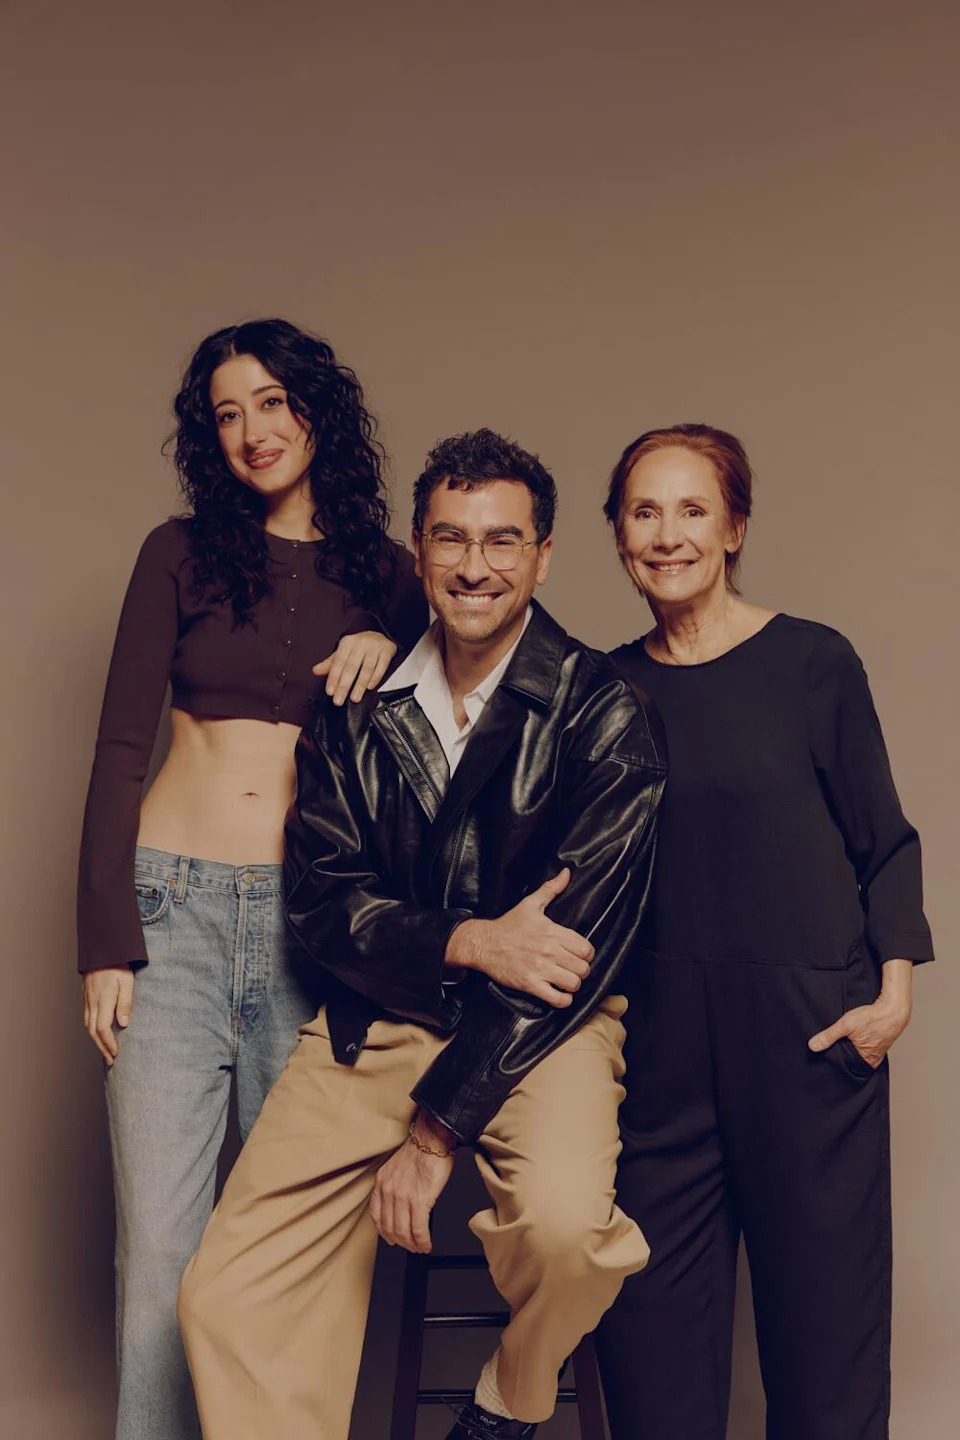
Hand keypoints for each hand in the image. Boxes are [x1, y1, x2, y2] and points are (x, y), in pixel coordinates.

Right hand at [82, 966, 134, 1064]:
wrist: (102, 949)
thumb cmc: (118, 963)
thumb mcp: (127, 981)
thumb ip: (125, 1002)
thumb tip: (123, 1025)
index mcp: (103, 999)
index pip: (102, 1028)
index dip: (109, 1043)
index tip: (116, 1054)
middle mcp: (93, 1002)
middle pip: (93, 1031)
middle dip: (102, 1048)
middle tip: (111, 1060)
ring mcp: (87, 1000)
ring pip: (88, 1026)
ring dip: (96, 1041)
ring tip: (105, 1052)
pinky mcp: (86, 997)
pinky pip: (87, 1018)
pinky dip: (92, 1030)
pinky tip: (98, 1034)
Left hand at [312, 631, 396, 705]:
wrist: (380, 635)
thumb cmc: (359, 647)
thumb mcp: (343, 652)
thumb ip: (330, 664)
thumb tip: (315, 671)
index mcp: (347, 642)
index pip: (338, 662)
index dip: (333, 678)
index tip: (330, 692)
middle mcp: (360, 643)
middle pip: (351, 667)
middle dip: (344, 686)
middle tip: (339, 700)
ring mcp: (375, 646)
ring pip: (366, 669)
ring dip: (360, 685)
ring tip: (354, 698)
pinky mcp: (387, 650)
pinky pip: (381, 667)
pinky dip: (375, 678)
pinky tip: (370, 688)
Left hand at [370, 1113, 455, 1252]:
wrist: (431, 1139)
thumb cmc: (420, 1150)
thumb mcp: (397, 1167)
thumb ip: (394, 1185)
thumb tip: (401, 1204)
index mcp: (382, 1182)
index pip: (377, 1215)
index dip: (385, 1232)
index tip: (391, 1239)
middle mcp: (388, 1191)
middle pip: (389, 1227)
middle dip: (400, 1242)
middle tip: (410, 1247)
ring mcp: (402, 1197)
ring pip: (403, 1232)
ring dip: (412, 1244)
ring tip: (419, 1247)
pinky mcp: (420, 1200)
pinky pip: (418, 1229)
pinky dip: (422, 1241)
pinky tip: (427, 1244)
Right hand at [446, 868, 593, 1008]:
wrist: (484, 943)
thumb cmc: (508, 925)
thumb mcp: (531, 904)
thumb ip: (551, 889)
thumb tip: (566, 873)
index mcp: (553, 932)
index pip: (586, 948)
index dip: (586, 953)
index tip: (579, 954)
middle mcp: (549, 951)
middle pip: (583, 968)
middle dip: (581, 970)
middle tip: (572, 968)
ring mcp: (540, 969)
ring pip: (574, 983)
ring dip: (573, 984)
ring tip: (566, 980)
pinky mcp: (530, 984)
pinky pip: (558, 999)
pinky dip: (563, 1000)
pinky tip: (559, 994)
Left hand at [808, 959, 912, 1067]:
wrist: (893, 1009)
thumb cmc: (872, 1017)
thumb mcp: (846, 1025)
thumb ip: (829, 1036)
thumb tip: (813, 1046)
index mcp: (864, 1061)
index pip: (844, 1067)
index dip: (834, 1061)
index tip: (825, 1057)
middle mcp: (872, 1060)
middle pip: (851, 1061)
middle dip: (841, 1055)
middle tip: (832, 1048)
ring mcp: (877, 1053)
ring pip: (858, 1054)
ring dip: (850, 1049)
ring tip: (844, 1041)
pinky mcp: (880, 1045)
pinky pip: (866, 1048)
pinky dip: (859, 1045)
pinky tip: (855, 1038)